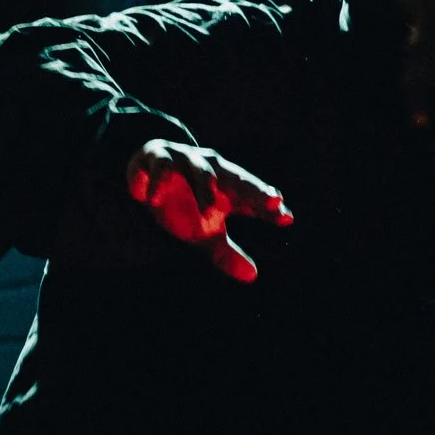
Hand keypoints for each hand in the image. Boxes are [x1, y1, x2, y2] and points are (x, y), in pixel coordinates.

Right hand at [124, 139, 292, 282]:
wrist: (148, 171)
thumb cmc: (185, 205)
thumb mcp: (204, 233)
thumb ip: (226, 254)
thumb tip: (252, 276)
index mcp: (229, 189)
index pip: (254, 198)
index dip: (269, 207)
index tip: (287, 218)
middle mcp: (214, 171)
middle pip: (239, 178)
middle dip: (255, 188)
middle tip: (272, 200)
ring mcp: (188, 161)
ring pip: (202, 170)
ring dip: (206, 187)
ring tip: (210, 207)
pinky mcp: (159, 158)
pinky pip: (162, 167)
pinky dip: (158, 181)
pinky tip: (151, 200)